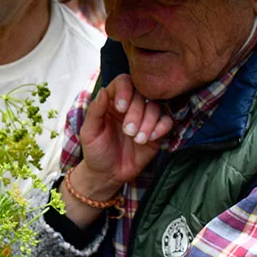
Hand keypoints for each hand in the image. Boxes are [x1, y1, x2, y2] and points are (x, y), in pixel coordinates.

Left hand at [60, 75, 171, 227]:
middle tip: (128, 131)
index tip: (121, 108)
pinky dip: (161, 127)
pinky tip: (150, 138)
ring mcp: (145, 118)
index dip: (126, 90)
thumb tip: (104, 90)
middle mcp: (130, 106)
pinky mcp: (156, 132)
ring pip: (156, 107)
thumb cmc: (95, 151)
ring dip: (148, 122)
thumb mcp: (89, 132)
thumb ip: (95, 111)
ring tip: (137, 139)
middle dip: (136, 112)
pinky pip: (167, 121)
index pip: (124, 82)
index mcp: (113, 102)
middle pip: (142, 94)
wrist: (107, 174)